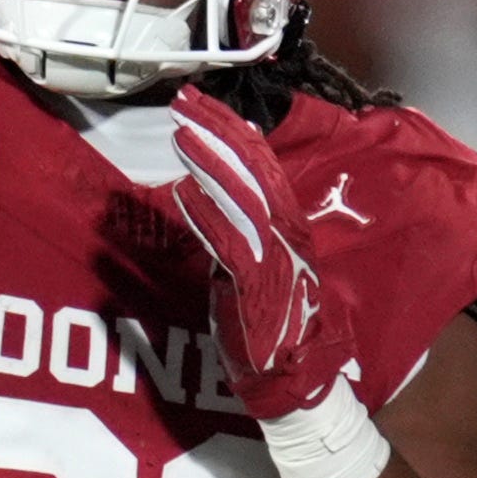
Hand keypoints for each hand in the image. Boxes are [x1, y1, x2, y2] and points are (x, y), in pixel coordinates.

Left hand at [135, 96, 356, 421]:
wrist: (295, 376)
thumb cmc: (271, 322)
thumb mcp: (251, 263)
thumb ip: (235, 231)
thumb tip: (207, 198)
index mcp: (284, 223)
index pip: (259, 164)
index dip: (229, 130)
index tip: (200, 105)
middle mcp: (284, 232)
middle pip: (251, 168)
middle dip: (217, 131)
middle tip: (184, 101)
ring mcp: (273, 255)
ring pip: (240, 198)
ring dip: (209, 163)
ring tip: (181, 136)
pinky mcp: (257, 284)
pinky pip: (229, 243)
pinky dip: (207, 217)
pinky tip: (184, 193)